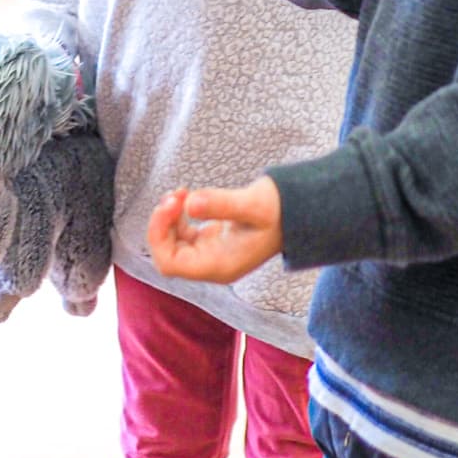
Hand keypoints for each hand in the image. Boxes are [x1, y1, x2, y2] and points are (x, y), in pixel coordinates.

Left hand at [146, 176, 283, 283]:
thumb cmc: (279, 209)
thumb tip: (189, 203)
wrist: (298, 212)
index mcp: (219, 265)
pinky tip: (186, 196)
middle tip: (176, 193)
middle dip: (162, 223)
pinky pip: (183, 234)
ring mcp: (211, 254)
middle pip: (167, 255)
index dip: (160, 233)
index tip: (172, 203)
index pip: (170, 263)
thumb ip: (221, 204)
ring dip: (168, 217)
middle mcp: (212, 265)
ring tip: (181, 191)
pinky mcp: (212, 241)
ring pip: (172, 243)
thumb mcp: (253, 203)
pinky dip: (178, 215)